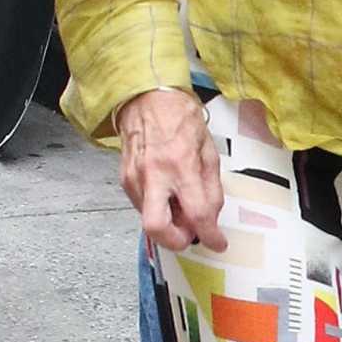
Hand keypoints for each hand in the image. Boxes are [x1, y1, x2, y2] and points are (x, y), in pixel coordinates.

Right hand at [116, 88, 226, 252]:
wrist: (147, 99)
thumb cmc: (180, 119)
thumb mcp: (208, 151)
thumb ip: (210, 187)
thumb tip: (210, 217)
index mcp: (181, 165)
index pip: (196, 214)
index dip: (210, 236)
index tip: (216, 243)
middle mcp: (154, 175)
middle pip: (157, 228)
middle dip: (174, 241)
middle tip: (189, 236)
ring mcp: (135, 178)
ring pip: (148, 220)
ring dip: (167, 223)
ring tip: (181, 207)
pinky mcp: (125, 179)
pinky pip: (142, 206)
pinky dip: (158, 209)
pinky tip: (167, 195)